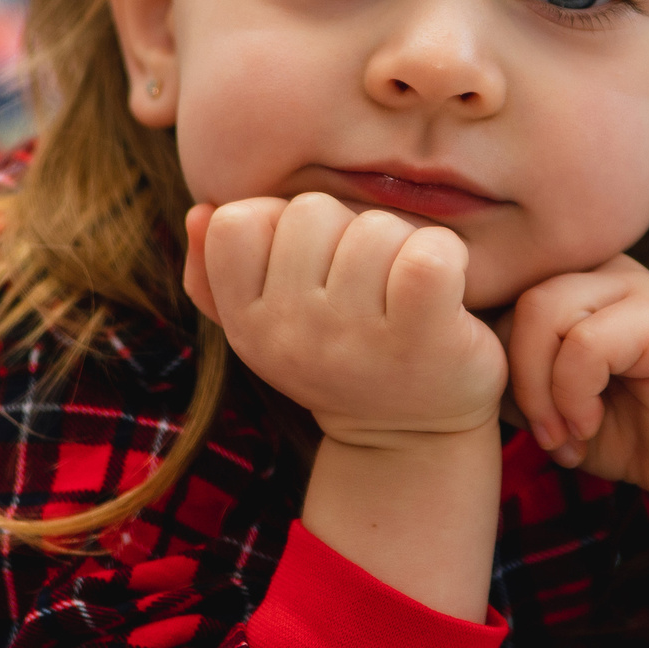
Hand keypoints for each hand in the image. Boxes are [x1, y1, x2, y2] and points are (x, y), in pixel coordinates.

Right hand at [184, 194, 507, 447]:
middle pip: (311, 211)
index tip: (311, 263)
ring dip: (400, 243)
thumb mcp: (264, 324)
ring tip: (403, 288)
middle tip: (366, 279)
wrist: (410, 436)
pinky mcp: (421, 339)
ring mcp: (355, 338)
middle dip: (346, 230)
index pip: (237, 221)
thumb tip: (201, 211)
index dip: (279, 224)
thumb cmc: (339, 356)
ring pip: (374, 227)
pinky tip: (446, 287)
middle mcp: (292, 334)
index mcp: (247, 324)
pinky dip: (447, 254)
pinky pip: (429, 253)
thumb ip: (214, 269)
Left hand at [506, 256, 648, 520]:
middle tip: (542, 432)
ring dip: (540, 388)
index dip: (486, 352)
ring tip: (564, 433)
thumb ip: (505, 366)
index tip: (509, 410)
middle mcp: (599, 269)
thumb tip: (451, 351)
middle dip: (513, 376)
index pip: (497, 287)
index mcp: (568, 278)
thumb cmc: (622, 430)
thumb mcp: (543, 398)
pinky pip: (586, 342)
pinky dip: (574, 394)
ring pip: (542, 310)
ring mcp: (636, 286)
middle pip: (514, 295)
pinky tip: (589, 425)